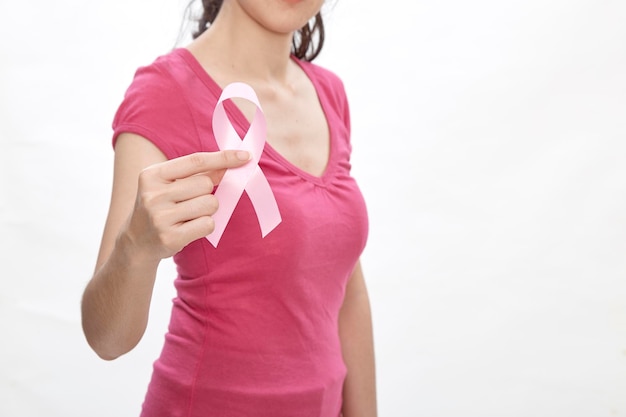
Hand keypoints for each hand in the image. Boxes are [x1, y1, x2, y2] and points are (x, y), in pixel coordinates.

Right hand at [123, 150, 250, 260]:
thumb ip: (198, 174)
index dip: (223, 158)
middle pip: (206, 184)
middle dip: (208, 192)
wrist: (136, 242)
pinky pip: (208, 224)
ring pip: (210, 204)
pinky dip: (206, 225)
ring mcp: (160, 218)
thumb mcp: (170, 185)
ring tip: (189, 216)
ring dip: (208, 210)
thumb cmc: (161, 207)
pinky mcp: (170, 238)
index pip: (196, 161)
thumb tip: (230, 165)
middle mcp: (153, 195)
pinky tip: (189, 228)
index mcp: (152, 175)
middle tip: (191, 202)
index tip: (245, 156)